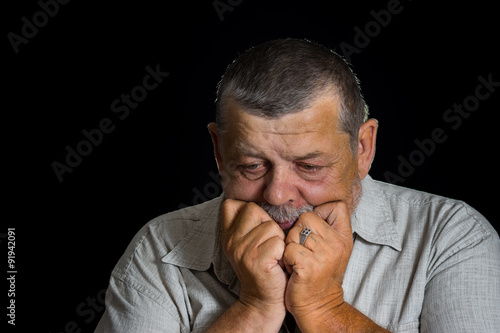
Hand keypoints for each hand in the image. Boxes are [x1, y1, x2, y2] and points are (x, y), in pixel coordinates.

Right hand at [220, 199, 287, 324]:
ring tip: (274, 255)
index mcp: (227, 235)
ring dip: (279, 239)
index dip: (249, 211)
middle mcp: (231, 241)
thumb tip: (266, 198)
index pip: (232, 204)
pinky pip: (278, 241)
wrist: (263, 301)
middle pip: (254, 209)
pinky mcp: (256, 261)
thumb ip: (250, 224)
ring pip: (270, 226)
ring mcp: (242, 251)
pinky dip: (283, 251)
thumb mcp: (249, 244)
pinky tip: (278, 262)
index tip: (256, 228)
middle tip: (269, 244)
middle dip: (268, 223)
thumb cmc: (264, 269)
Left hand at [283, 201, 352, 323]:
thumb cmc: (320, 276)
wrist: (319, 307)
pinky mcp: (308, 265)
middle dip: (298, 231)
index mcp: (344, 237)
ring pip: (294, 232)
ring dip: (291, 246)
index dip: (320, 212)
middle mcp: (337, 244)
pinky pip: (288, 248)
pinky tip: (294, 269)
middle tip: (302, 250)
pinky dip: (286, 259)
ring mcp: (324, 254)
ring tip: (298, 260)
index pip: (335, 206)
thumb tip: (311, 208)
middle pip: (307, 217)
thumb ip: (327, 228)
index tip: (314, 230)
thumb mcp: (333, 249)